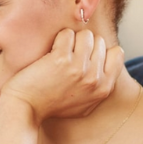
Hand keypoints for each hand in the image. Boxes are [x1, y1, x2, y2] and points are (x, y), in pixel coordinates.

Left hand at [0, 29, 123, 121]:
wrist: (25, 109)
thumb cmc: (51, 106)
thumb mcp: (84, 105)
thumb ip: (99, 88)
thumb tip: (109, 69)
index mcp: (104, 89)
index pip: (117, 53)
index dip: (101, 50)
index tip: (86, 57)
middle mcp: (94, 78)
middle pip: (99, 41)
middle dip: (84, 44)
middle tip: (68, 56)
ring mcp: (79, 68)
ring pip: (86, 35)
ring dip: (72, 39)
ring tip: (60, 52)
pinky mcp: (61, 59)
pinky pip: (67, 34)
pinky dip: (59, 39)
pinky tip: (51, 52)